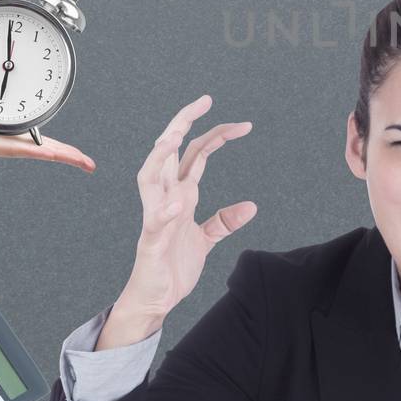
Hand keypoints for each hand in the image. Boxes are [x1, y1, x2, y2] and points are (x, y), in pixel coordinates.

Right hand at [99, 96, 257, 348]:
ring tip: (175, 134)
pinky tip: (176, 204)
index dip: (215, 135)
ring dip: (160, 155)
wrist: (155, 299)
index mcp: (179, 194)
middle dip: (182, 124)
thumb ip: (224, 221)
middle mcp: (165, 198)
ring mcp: (156, 218)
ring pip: (150, 177)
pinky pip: (155, 222)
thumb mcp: (206, 240)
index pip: (194, 154)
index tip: (242, 124)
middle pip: (169, 152)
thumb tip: (251, 206)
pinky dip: (164, 212)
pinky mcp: (152, 242)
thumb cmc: (173, 266)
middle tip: (204, 101)